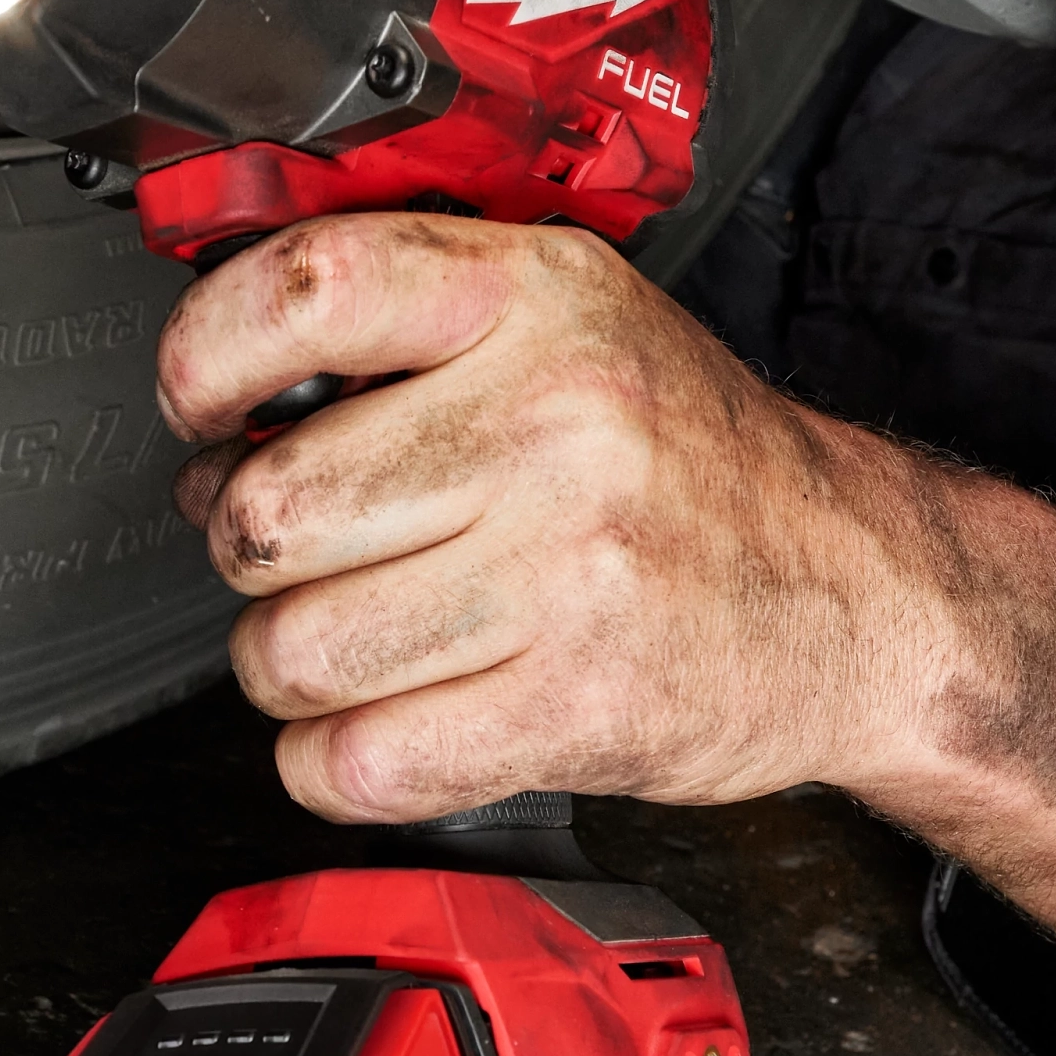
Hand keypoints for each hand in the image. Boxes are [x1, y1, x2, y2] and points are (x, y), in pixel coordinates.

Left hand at [157, 214, 949, 823]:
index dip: (204, 357)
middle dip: (251, 552)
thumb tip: (221, 410)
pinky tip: (376, 726)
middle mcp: (556, 424)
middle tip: (304, 553)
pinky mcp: (574, 707)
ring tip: (353, 641)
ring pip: (296, 649)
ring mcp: (568, 573)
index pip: (307, 291)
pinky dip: (332, 764)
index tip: (195, 405)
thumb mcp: (578, 321)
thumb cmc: (694, 464)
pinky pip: (358, 763)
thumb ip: (414, 325)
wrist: (859, 594)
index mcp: (541, 301)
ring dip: (290, 667)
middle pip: (269, 509)